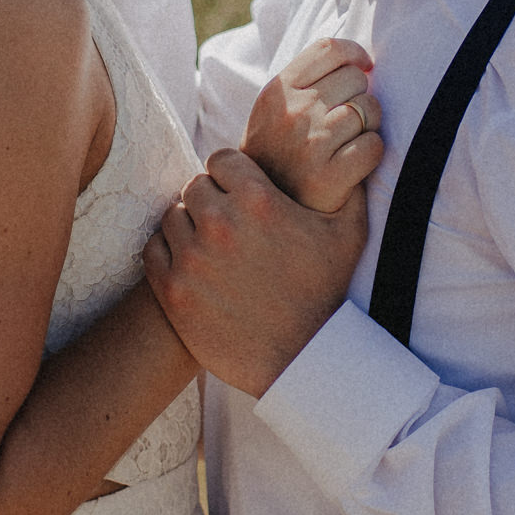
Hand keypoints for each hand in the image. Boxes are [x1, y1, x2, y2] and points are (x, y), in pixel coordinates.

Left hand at [144, 149, 367, 398]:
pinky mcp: (173, 291)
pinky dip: (168, 253)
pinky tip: (193, 266)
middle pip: (194, 186)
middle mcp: (220, 223)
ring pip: (172, 216)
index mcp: (259, 200)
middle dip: (211, 200)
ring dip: (189, 226)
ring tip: (212, 246)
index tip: (241, 195)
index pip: (221, 160)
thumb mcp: (349, 233)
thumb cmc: (328, 294)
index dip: (232, 175)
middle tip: (228, 222)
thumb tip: (361, 153)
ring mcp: (192, 258)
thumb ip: (347, 186)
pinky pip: (154, 250)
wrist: (303, 361)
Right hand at [240, 37, 381, 213]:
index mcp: (278, 91)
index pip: (330, 49)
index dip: (355, 54)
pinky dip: (371, 153)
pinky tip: (354, 163)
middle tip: (344, 123)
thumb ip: (307, 80)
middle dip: (358, 96)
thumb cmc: (279, 155)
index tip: (363, 67)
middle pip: (355, 78)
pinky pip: (374, 145)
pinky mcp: (330, 175)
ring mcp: (311, 143)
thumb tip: (359, 59)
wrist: (261, 212)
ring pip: (369, 110)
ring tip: (347, 144)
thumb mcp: (276, 109)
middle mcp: (293, 112)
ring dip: (367, 126)